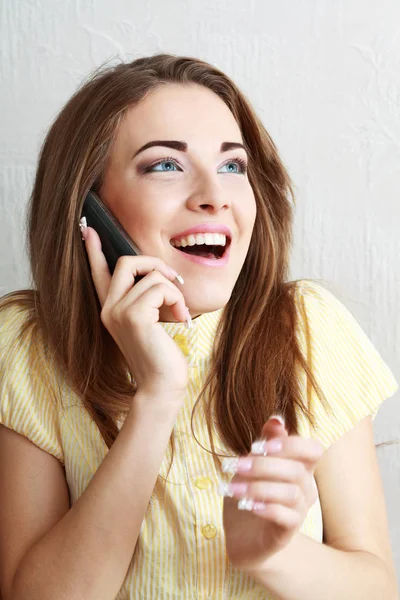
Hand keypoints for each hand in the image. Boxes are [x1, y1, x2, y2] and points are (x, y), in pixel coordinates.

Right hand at [82, 225, 189, 399]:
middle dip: (155, 263)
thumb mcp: (151, 323)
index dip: (94, 250)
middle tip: (174, 280)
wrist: (161, 386)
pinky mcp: (134, 316)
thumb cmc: (161, 356)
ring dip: (174, 292)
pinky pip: (161, 287)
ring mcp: (118, 311)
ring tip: (179, 313)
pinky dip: (177, 300)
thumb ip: (147, 300)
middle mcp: (109, 309)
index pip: (99, 273)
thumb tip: (160, 275)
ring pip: (153, 276)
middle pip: (127, 261)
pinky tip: (180, 319)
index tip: (88, 229)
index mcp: (111, 310)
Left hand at [220, 417, 323, 570]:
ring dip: (258, 487)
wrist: (243, 536)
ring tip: (231, 488)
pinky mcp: (287, 532)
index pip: (313, 450)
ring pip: (290, 493)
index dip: (290, 444)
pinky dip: (264, 507)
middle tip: (233, 465)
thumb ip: (267, 442)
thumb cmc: (252, 493)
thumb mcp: (254, 463)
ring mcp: (299, 512)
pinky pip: (285, 517)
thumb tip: (276, 418)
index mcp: (300, 467)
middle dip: (262, 465)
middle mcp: (305, 488)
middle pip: (297, 470)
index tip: (257, 446)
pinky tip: (245, 504)